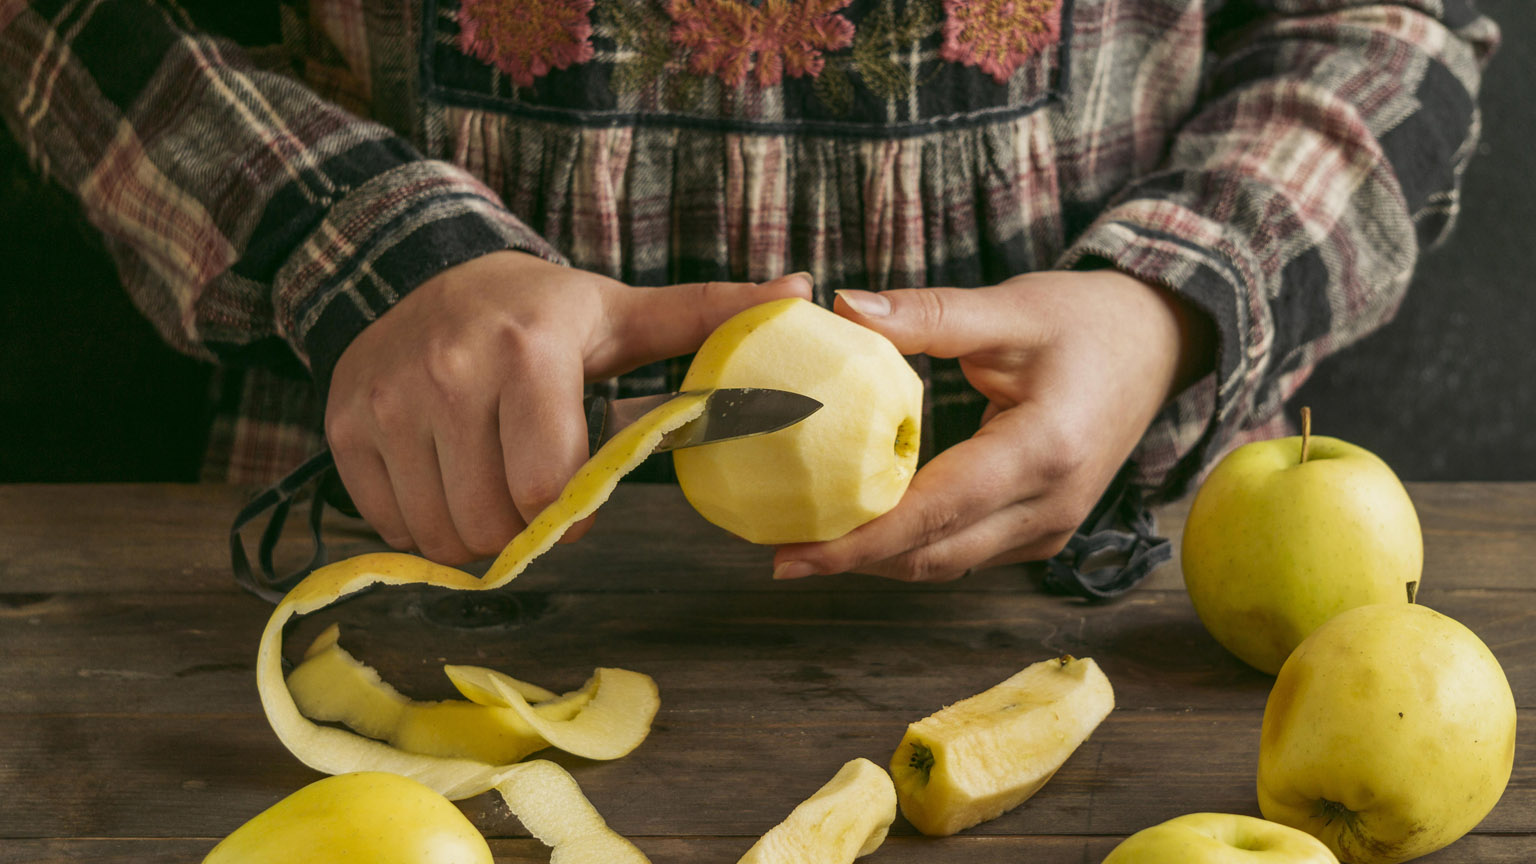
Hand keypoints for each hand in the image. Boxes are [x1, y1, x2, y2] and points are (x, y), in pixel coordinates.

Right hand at [326, 251, 812, 563]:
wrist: (418, 270)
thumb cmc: (536, 307)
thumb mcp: (622, 310)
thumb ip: (710, 313)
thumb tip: (804, 290)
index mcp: (528, 351)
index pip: (546, 488)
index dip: (570, 515)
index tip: (579, 502)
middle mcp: (447, 374)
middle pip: (493, 524)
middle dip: (524, 530)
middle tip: (535, 492)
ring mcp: (388, 403)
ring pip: (440, 535)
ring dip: (474, 531)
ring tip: (491, 480)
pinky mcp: (345, 427)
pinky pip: (389, 524)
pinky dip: (423, 521)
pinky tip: (446, 475)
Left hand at [771, 269, 1212, 581]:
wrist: (1158, 345)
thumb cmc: (1087, 320)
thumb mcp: (1011, 307)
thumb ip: (927, 315)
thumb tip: (844, 307)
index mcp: (1044, 451)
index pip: (935, 512)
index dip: (860, 540)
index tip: (793, 554)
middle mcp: (1051, 506)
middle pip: (934, 554)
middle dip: (854, 560)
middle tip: (781, 553)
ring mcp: (1053, 528)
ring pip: (947, 563)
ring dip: (880, 559)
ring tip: (809, 544)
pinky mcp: (1044, 531)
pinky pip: (966, 551)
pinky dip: (913, 547)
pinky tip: (865, 526)